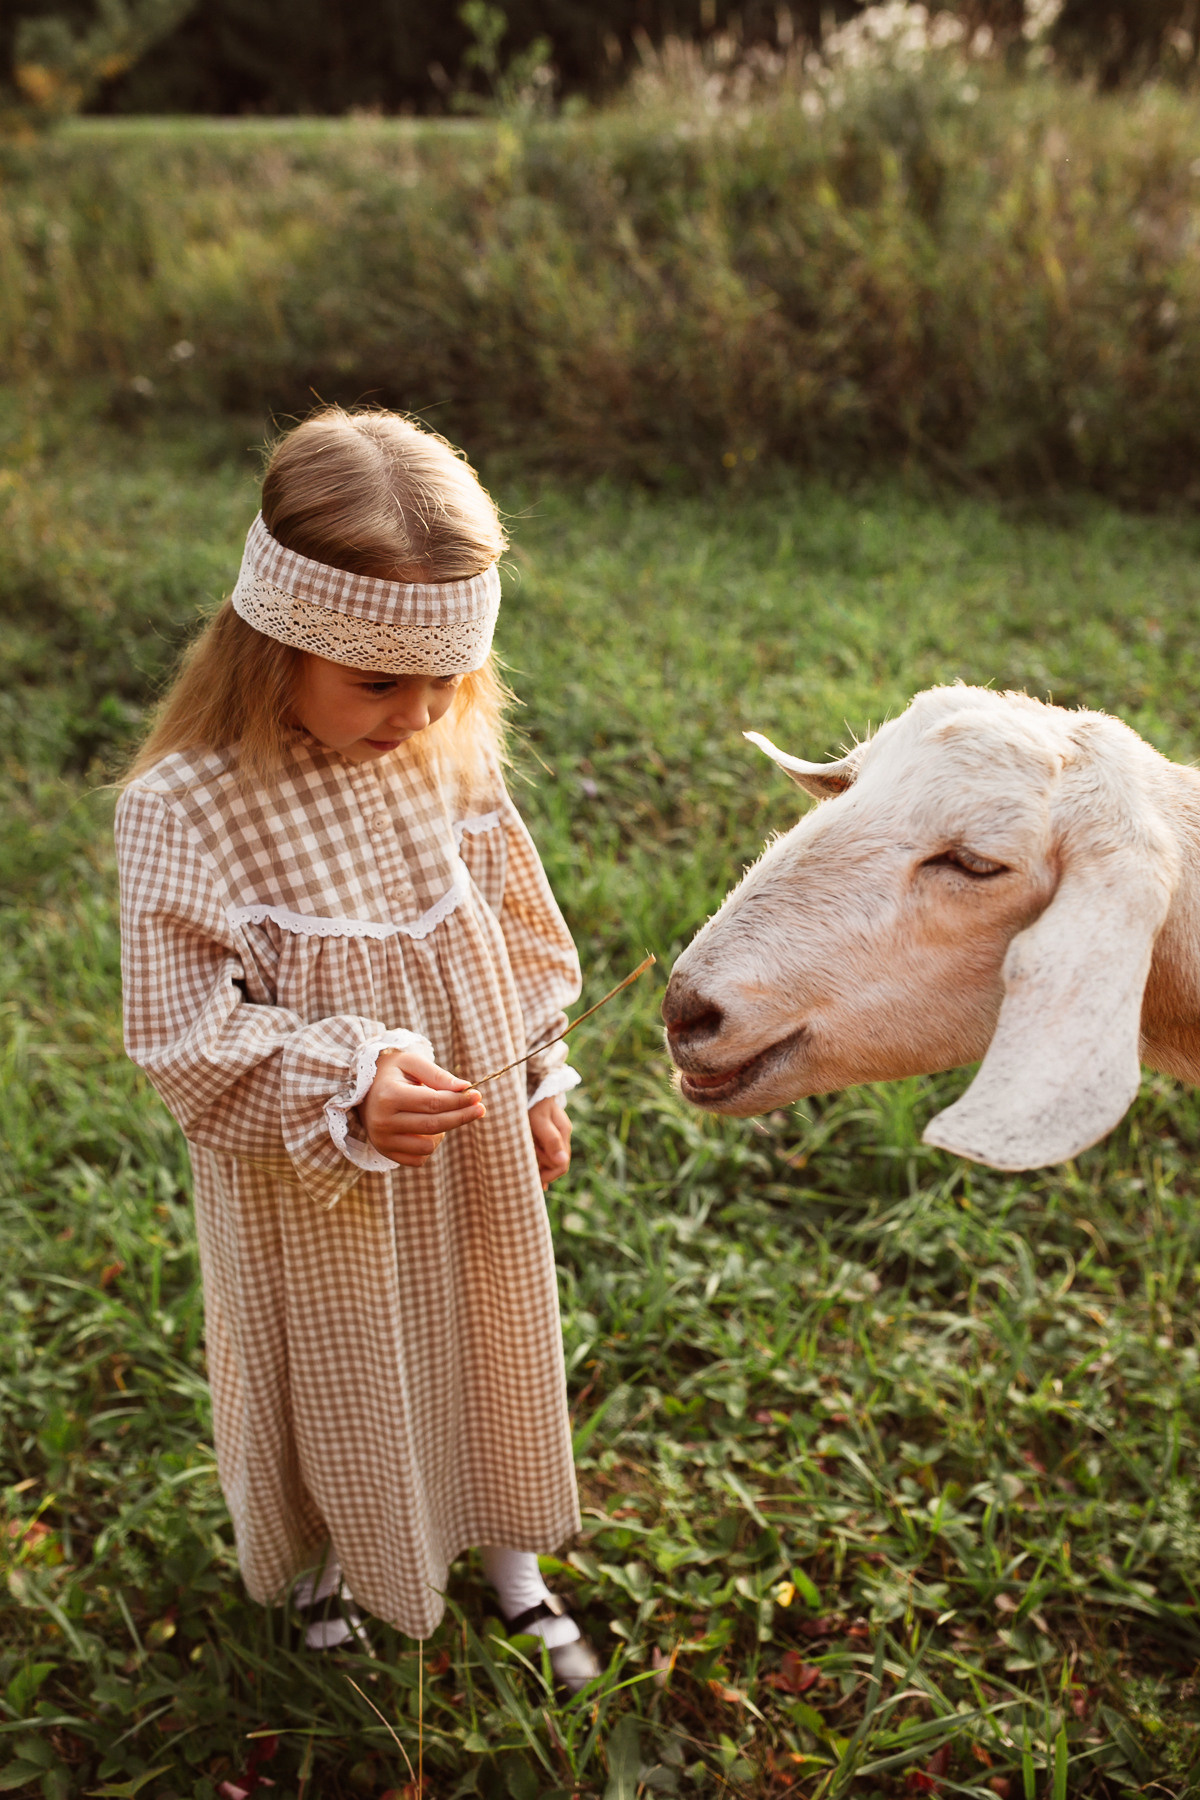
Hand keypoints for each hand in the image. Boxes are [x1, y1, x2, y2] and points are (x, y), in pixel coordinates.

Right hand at [360, 1049, 484, 1168]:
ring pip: (428, 1146)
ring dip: (442, 1132)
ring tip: (438, 1115)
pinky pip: (419, 1159)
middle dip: (461, 1117)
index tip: (477, 1096)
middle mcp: (383, 1121)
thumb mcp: (412, 1063)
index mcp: (389, 1096)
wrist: (363, 1088)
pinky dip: (429, 1145)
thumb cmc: (392, 1072)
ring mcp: (382, 1140)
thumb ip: (438, 1075)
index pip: (434, 1103)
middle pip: (434, 1125)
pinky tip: (427, 1129)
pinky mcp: (385, 1152)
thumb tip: (465, 1088)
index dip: (459, 1101)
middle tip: (480, 1108)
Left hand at [529, 1095, 571, 1189]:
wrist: (529, 1082)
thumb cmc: (533, 1102)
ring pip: (549, 1158)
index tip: (532, 1173)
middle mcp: (562, 1135)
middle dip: (541, 1167)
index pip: (562, 1165)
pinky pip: (545, 1151)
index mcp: (563, 1133)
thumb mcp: (539, 1121)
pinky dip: (537, 1159)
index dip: (548, 1174)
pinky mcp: (546, 1131)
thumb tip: (562, 1162)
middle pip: (555, 1163)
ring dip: (537, 1162)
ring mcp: (555, 1133)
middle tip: (524, 1160)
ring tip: (521, 1158)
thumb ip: (551, 1140)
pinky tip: (530, 1167)